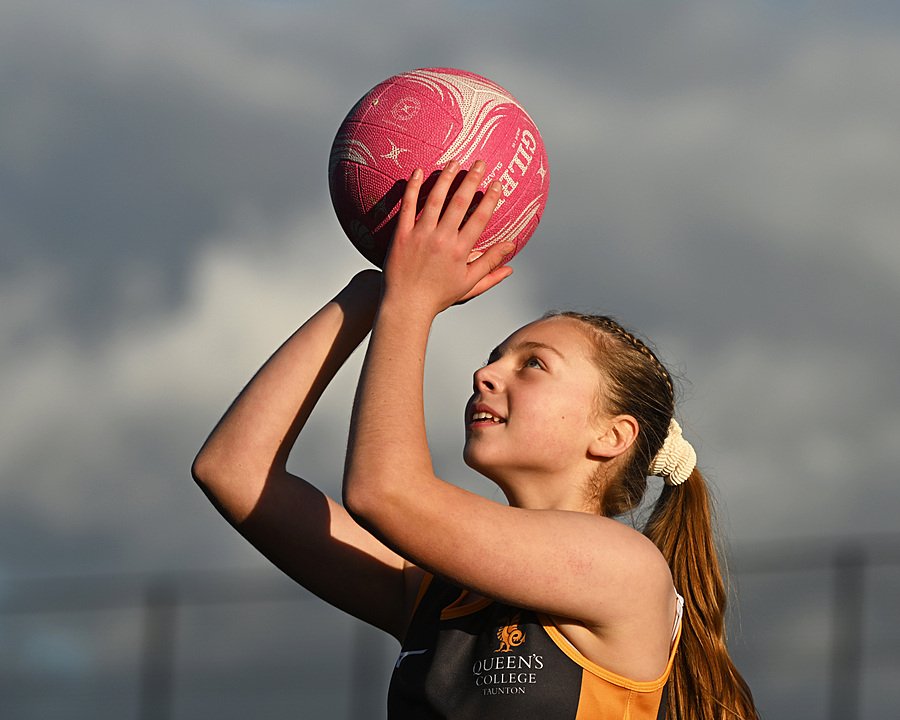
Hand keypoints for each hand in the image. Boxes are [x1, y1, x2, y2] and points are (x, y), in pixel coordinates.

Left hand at [383, 161, 514, 314]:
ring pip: (436, 200)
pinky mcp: (402, 235)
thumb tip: (511, 249)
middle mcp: (442, 239)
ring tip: (455, 162)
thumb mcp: (470, 284)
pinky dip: (413, 188)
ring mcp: (421, 235)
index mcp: (461, 251)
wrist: (406, 305)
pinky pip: (407, 206)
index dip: (490, 199)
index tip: (497, 183)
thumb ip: (491, 265)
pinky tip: (419, 171)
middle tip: (479, 163)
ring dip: (446, 178)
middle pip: (460, 203)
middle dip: (471, 180)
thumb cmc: (439, 296)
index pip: (480, 218)